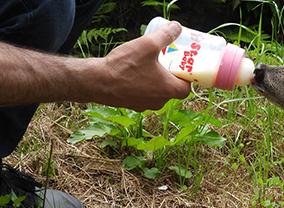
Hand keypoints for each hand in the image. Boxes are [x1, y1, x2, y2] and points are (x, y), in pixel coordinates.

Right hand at [0, 22, 190, 110]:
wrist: (96, 81)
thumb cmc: (124, 65)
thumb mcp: (148, 44)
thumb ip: (166, 35)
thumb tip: (177, 26)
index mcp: (169, 90)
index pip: (187, 87)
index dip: (187, 76)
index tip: (182, 65)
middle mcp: (160, 102)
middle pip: (172, 89)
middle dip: (170, 75)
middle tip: (167, 61)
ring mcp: (145, 105)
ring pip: (157, 92)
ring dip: (156, 80)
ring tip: (150, 65)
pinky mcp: (132, 105)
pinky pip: (143, 95)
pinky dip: (143, 85)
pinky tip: (135, 73)